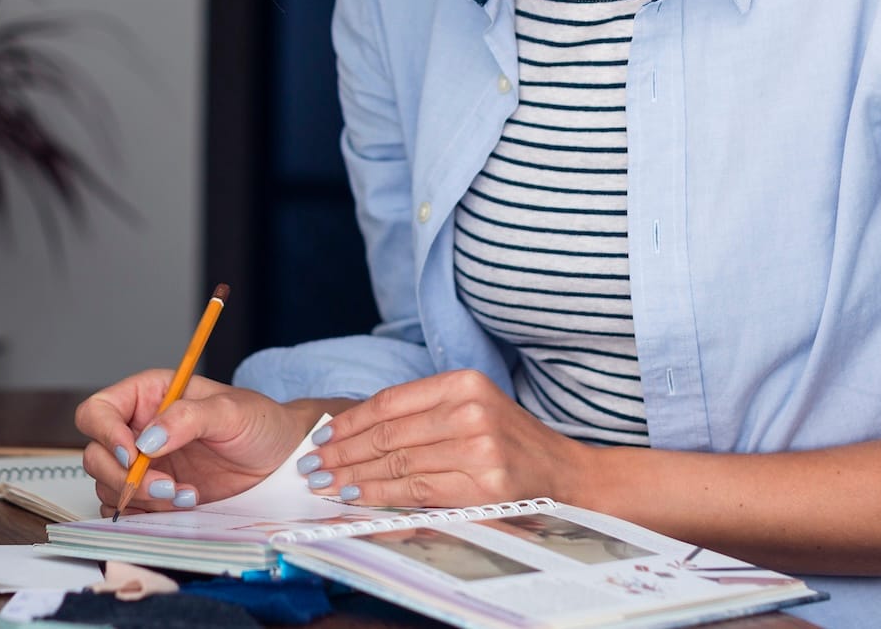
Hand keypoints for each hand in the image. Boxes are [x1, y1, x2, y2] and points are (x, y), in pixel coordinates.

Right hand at [74, 370, 314, 513]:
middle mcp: (139, 429)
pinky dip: (145, 514)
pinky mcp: (155, 495)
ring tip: (185, 495)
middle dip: (123, 476)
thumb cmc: (259, 422)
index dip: (105, 433)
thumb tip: (148, 440)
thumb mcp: (230, 410)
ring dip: (139, 498)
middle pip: (96, 454)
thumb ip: (187, 418)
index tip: (133, 455)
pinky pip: (127, 510)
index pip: (98, 411)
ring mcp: (145, 465)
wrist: (282, 459)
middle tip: (165, 486)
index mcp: (149, 396)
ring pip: (107, 486)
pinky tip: (183, 505)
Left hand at [298, 370, 586, 507]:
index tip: (322, 435)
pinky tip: (359, 497)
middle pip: (389, 433)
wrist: (568, 474)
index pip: (390, 402)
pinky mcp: (484, 486)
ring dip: (355, 476)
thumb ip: (423, 412)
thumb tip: (355, 427)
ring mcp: (479, 449)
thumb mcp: (472, 407)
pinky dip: (383, 495)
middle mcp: (470, 411)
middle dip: (343, 451)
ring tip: (327, 483)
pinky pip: (419, 491)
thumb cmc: (511, 442)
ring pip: (398, 463)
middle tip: (312, 465)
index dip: (350, 421)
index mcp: (463, 382)